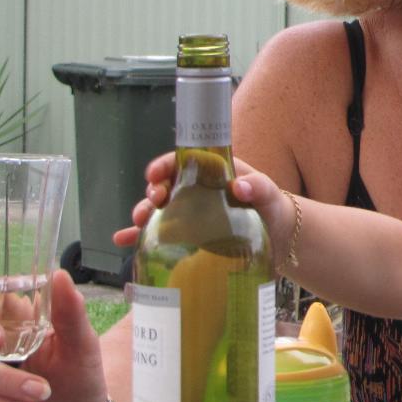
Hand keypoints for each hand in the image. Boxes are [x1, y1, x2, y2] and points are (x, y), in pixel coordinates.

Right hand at [112, 151, 260, 247]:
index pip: (183, 161)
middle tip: (153, 202)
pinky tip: (123, 241)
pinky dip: (140, 235)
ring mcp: (191, 212)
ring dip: (143, 213)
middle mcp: (197, 190)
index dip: (165, 165)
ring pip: (159, 208)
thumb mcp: (270, 194)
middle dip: (152, 191)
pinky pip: (159, 232)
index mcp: (213, 171)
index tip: (154, 174)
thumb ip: (260, 187)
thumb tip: (241, 186)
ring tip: (137, 223)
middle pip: (166, 185)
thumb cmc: (273, 207)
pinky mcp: (189, 234)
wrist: (278, 237)